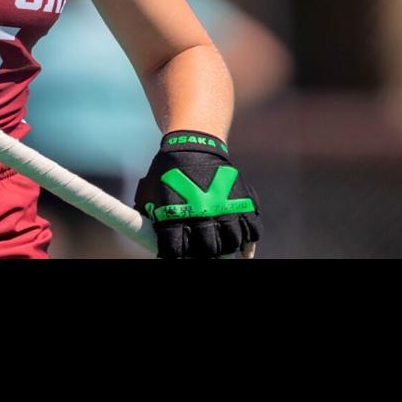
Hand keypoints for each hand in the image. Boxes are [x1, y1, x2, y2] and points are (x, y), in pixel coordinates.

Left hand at [134, 130, 261, 258]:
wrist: (194, 144)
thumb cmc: (168, 173)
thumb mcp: (150, 194)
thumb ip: (149, 218)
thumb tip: (149, 241)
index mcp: (176, 213)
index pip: (176, 250)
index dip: (177, 257)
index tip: (180, 256)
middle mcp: (202, 212)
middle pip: (208, 250)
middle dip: (205, 255)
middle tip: (204, 254)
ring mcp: (225, 207)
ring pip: (231, 242)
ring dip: (226, 249)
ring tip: (221, 250)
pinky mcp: (243, 201)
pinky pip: (253, 230)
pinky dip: (250, 244)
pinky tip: (244, 251)